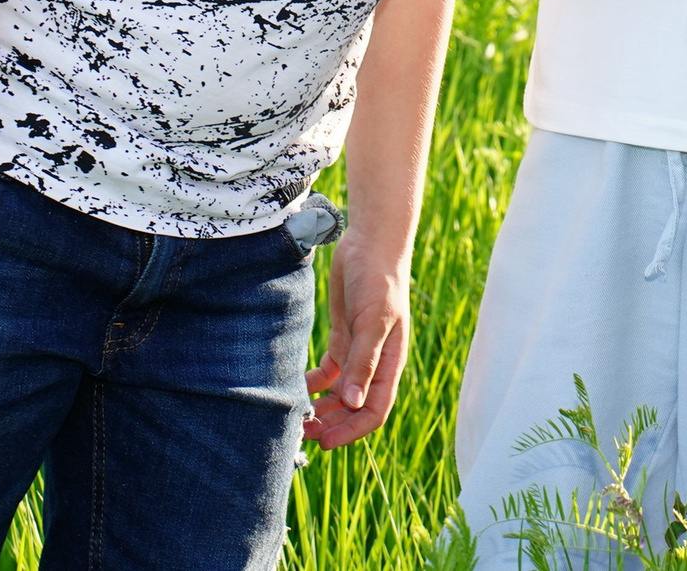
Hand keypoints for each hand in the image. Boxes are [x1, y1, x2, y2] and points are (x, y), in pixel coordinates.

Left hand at [305, 236, 410, 448]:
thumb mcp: (373, 321)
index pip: (374, 411)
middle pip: (354, 407)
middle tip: (302, 434)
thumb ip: (364, 362)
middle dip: (332, 424)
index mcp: (389, 363)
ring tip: (297, 417)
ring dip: (322, 408)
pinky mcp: (343, 337)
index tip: (325, 442)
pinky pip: (328, 371)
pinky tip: (297, 388)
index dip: (351, 431)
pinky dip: (314, 384)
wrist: (370, 244)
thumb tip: (354, 404)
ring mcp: (358, 350)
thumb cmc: (379, 280)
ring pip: (340, 393)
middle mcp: (374, 363)